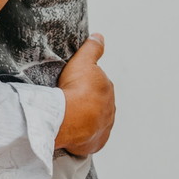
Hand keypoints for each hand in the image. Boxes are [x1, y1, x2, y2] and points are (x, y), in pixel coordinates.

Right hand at [55, 33, 114, 155]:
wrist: (68, 117)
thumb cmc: (75, 90)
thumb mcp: (82, 61)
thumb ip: (92, 49)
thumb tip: (99, 37)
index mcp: (108, 90)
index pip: (99, 85)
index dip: (86, 84)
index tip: (74, 85)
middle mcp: (110, 109)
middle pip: (98, 104)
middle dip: (87, 103)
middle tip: (69, 101)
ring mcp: (103, 127)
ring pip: (95, 122)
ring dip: (85, 120)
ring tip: (69, 117)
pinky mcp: (95, 142)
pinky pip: (90, 139)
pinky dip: (84, 136)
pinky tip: (74, 133)